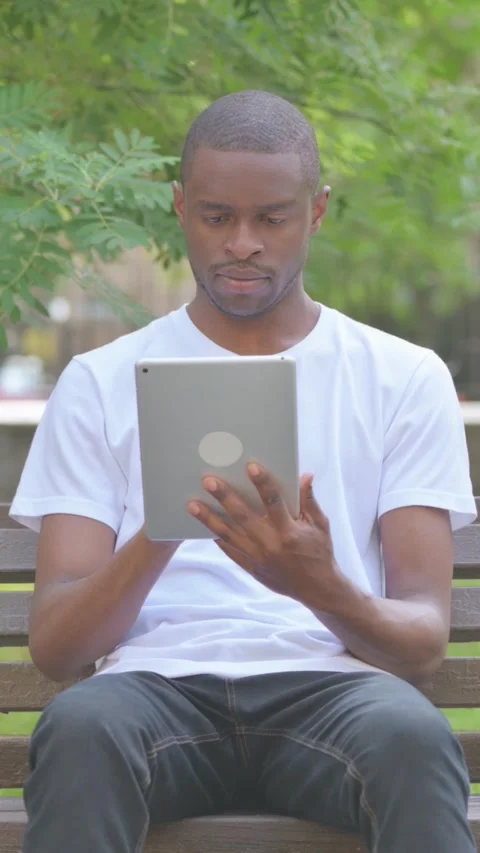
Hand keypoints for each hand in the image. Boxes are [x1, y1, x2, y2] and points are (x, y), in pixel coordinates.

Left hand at [187, 463, 341, 606]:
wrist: (317, 589)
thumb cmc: (320, 552)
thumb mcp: (320, 525)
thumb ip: (310, 500)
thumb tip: (305, 475)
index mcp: (289, 531)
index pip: (273, 502)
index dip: (263, 483)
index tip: (251, 466)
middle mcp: (271, 544)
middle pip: (243, 517)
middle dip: (225, 497)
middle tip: (208, 481)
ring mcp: (258, 558)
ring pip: (228, 535)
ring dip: (209, 519)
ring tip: (192, 505)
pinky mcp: (252, 568)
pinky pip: (229, 550)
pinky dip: (217, 538)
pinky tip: (204, 526)